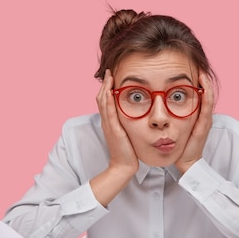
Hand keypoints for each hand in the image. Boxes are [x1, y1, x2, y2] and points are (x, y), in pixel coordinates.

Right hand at [91, 70, 137, 206]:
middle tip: (109, 72)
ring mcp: (109, 125)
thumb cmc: (128, 152)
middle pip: (102, 98)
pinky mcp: (114, 130)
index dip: (107, 88)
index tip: (111, 77)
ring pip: (104, 102)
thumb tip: (136, 116)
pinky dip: (108, 100)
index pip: (106, 101)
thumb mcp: (127, 134)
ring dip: (106, 88)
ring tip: (109, 76)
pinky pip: (109, 112)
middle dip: (105, 84)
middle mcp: (107, 122)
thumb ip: (128, 125)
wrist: (123, 166)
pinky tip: (110, 91)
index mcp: (110, 123)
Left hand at [174, 72, 214, 174]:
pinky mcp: (204, 125)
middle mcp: (202, 114)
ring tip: (201, 70)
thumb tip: (154, 99)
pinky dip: (206, 94)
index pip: (197, 92)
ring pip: (208, 96)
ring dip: (206, 83)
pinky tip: (203, 86)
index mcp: (195, 113)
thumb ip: (168, 113)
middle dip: (201, 77)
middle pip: (205, 91)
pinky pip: (207, 106)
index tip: (187, 67)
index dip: (194, 80)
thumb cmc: (178, 145)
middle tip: (196, 62)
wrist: (185, 161)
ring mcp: (205, 119)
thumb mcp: (173, 125)